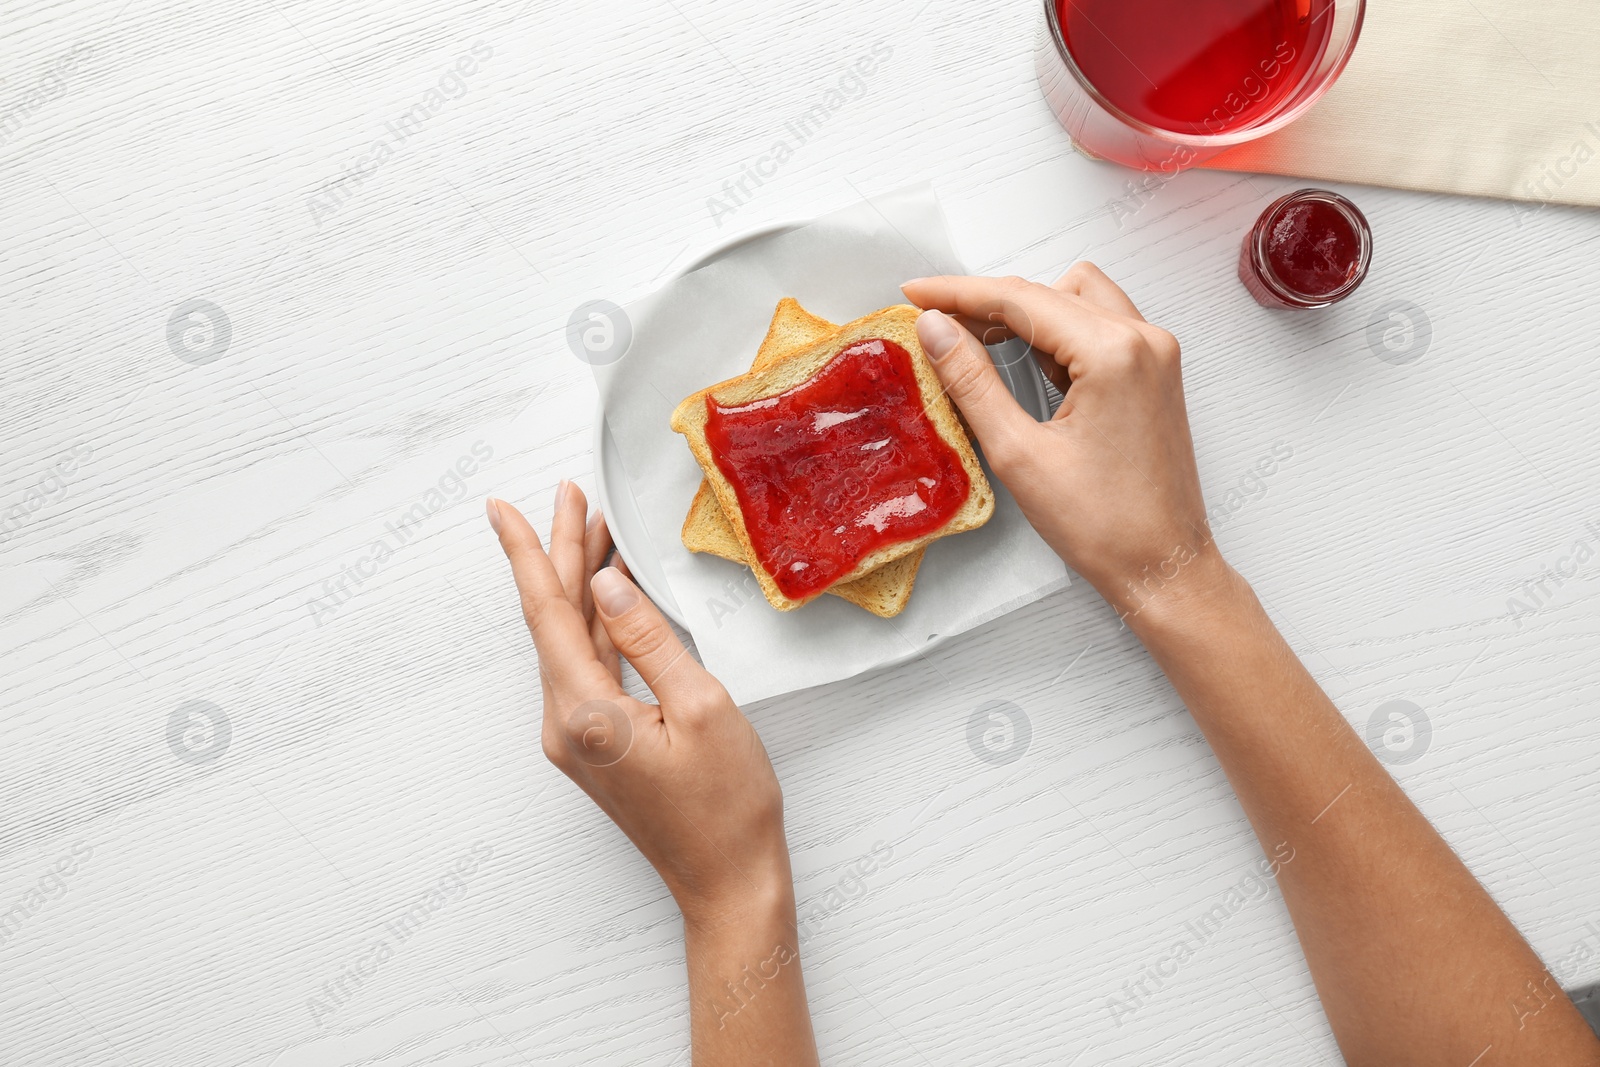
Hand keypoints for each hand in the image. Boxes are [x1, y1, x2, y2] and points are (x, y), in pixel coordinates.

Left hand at [486, 483, 792, 924]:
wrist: (729, 881)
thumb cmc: (727, 806)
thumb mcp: (701, 706)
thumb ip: (649, 639)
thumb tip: (607, 584)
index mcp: (586, 714)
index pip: (546, 613)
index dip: (526, 553)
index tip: (500, 507)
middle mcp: (567, 725)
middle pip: (553, 620)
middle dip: (559, 553)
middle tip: (570, 496)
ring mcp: (578, 738)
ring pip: (570, 641)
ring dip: (580, 585)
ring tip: (596, 529)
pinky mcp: (597, 745)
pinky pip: (588, 667)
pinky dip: (598, 623)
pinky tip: (613, 595)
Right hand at [902, 266, 1224, 621]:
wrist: (1161, 565)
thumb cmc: (1104, 525)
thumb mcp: (1019, 453)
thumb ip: (971, 382)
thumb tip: (935, 330)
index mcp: (1114, 353)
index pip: (1021, 298)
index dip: (959, 293)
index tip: (915, 292)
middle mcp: (1144, 340)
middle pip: (1050, 291)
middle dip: (990, 303)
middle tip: (939, 327)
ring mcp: (1156, 355)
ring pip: (1078, 300)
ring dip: (1028, 315)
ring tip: (979, 348)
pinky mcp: (1156, 373)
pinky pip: (1100, 328)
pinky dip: (1058, 336)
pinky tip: (1026, 368)